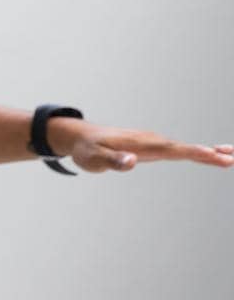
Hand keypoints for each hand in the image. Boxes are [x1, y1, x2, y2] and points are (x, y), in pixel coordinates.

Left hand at [52, 120, 233, 172]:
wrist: (82, 137)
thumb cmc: (86, 149)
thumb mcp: (94, 159)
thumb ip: (112, 161)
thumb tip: (132, 162)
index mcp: (142, 144)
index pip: (172, 150)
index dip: (193, 153)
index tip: (213, 155)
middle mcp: (151, 141)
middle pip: (185, 149)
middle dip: (210, 154)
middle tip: (233, 158)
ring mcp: (154, 143)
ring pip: (185, 149)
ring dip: (208, 153)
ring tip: (231, 158)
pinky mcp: (153, 147)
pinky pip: (179, 150)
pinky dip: (197, 153)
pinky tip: (209, 155)